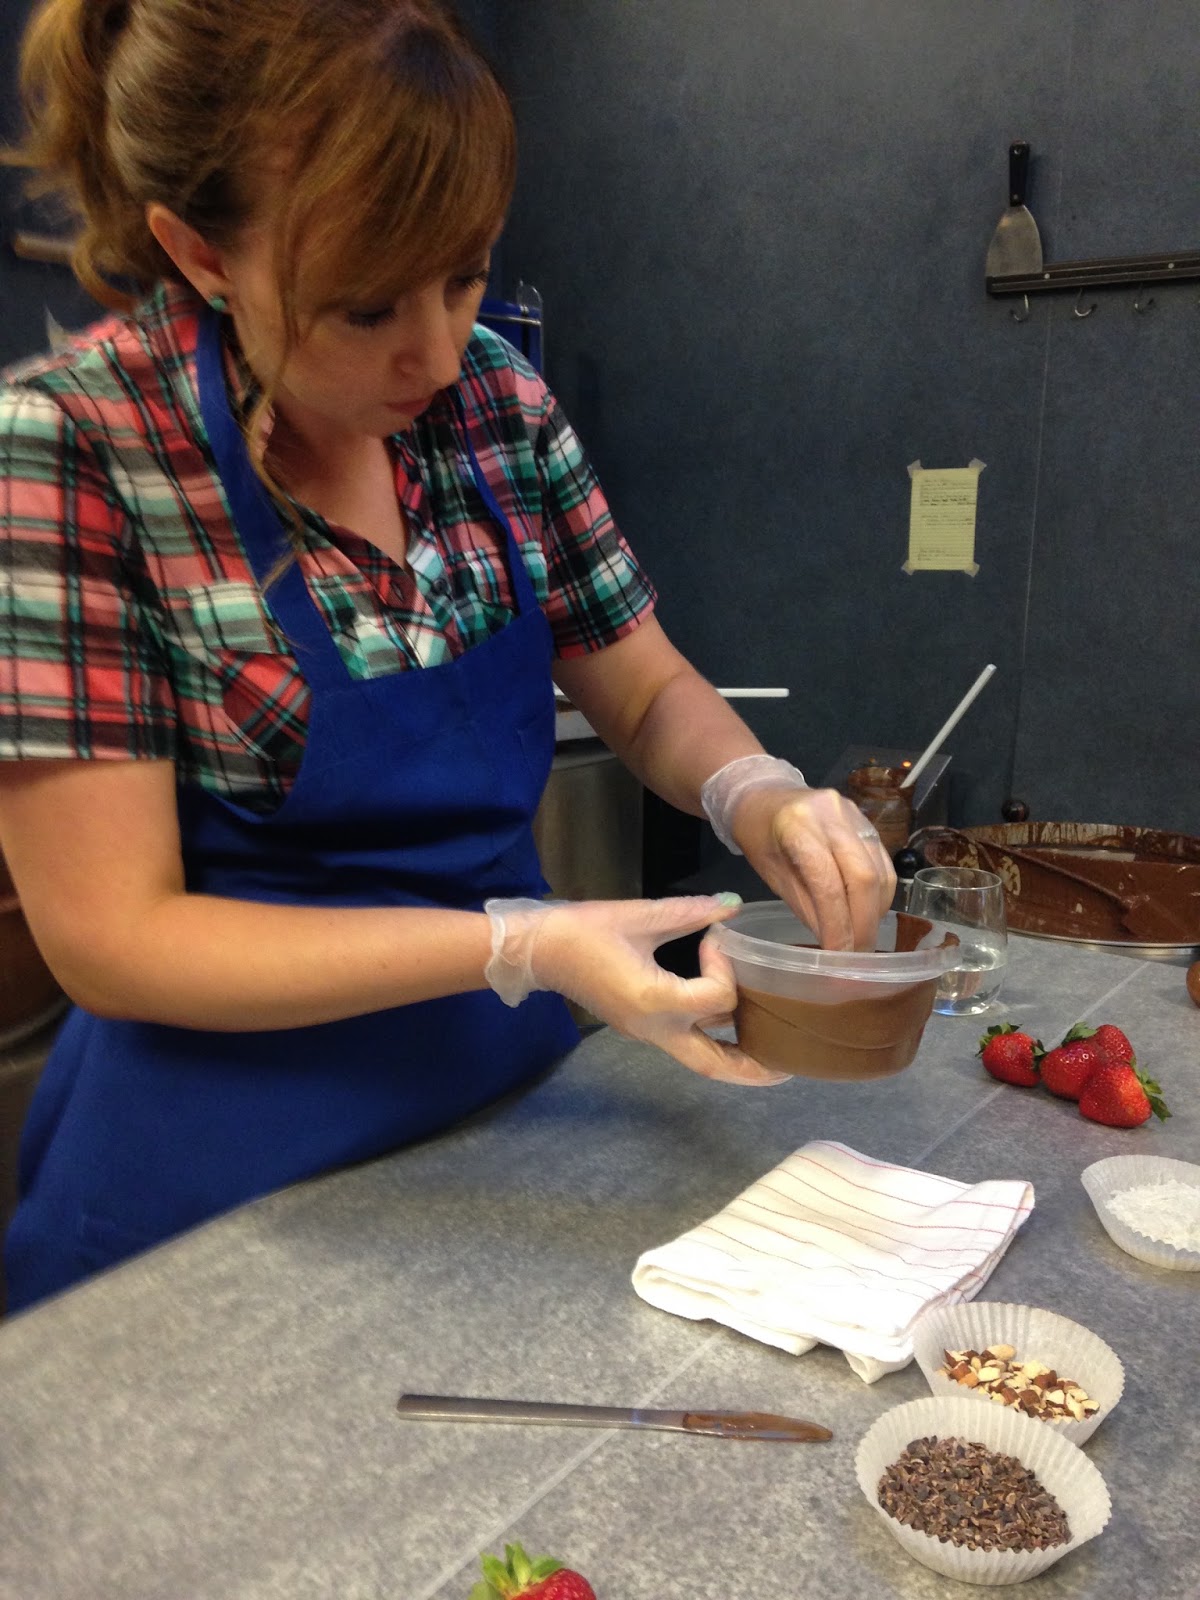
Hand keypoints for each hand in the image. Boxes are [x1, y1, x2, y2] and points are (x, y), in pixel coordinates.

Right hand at [484, 895, 788, 1084]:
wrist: (537, 950)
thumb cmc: (583, 930)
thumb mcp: (640, 914)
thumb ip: (690, 912)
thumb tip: (731, 904)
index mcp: (655, 1000)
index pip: (716, 999)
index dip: (726, 967)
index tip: (715, 939)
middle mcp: (654, 1027)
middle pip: (712, 1064)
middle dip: (753, 1068)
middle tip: (789, 1064)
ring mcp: (646, 1033)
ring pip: (699, 1060)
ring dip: (734, 1061)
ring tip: (769, 1055)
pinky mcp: (639, 1027)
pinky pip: (684, 1044)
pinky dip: (712, 1041)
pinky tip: (730, 1026)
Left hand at [731, 785, 895, 951]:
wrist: (763, 795)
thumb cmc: (760, 837)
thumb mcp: (772, 875)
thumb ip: (806, 907)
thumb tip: (835, 947)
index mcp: (797, 826)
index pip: (827, 883)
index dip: (838, 925)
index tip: (839, 957)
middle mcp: (831, 814)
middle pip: (863, 877)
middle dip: (863, 924)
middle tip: (857, 955)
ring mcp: (853, 813)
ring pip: (880, 872)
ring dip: (876, 913)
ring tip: (863, 940)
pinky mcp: (866, 819)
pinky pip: (883, 863)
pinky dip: (880, 894)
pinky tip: (869, 914)